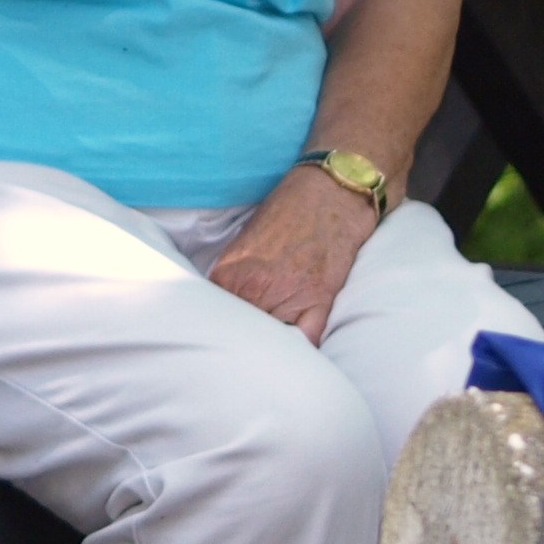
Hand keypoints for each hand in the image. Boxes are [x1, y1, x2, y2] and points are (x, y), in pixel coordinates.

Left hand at [209, 166, 382, 343]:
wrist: (329, 195)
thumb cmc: (284, 213)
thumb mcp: (242, 242)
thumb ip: (231, 277)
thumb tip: (224, 304)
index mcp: (229, 274)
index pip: (214, 316)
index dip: (220, 326)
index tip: (222, 332)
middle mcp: (254, 288)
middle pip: (241, 331)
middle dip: (243, 338)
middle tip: (246, 342)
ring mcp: (288, 296)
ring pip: (272, 339)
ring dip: (271, 344)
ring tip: (270, 345)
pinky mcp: (321, 301)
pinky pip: (306, 340)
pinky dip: (301, 348)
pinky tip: (296, 347)